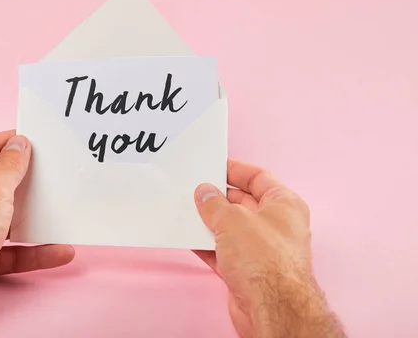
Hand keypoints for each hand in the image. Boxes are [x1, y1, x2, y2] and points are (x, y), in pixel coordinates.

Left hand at [0, 131, 74, 326]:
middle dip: (26, 181)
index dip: (10, 141)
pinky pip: (15, 251)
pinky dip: (36, 252)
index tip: (34, 138)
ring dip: (35, 219)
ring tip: (60, 211)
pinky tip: (60, 251)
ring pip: (10, 220)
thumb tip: (19, 143)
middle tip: (51, 171)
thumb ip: (10, 165)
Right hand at [194, 159, 343, 337]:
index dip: (236, 170)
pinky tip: (191, 238)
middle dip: (218, 197)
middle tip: (196, 189)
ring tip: (188, 211)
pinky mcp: (249, 270)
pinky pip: (224, 251)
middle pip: (243, 203)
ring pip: (232, 228)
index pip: (259, 178)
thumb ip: (214, 203)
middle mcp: (276, 225)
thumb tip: (204, 193)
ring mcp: (263, 249)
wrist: (270, 308)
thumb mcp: (233, 220)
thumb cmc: (266, 262)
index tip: (215, 165)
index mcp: (284, 205)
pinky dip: (208, 245)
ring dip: (210, 222)